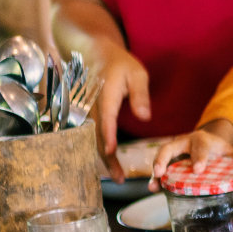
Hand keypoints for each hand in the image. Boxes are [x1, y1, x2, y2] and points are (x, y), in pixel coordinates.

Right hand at [92, 40, 150, 170]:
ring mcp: (87, 112)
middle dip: (107, 158)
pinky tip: (109, 162)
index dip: (108, 136)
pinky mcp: (87, 115)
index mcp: (105, 95)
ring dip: (103, 158)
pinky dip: (100, 149)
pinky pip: (91, 135)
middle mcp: (92, 106)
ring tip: (117, 177)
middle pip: (97, 136)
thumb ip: (140, 95)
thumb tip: (145, 117)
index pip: (106, 119)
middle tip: (119, 178)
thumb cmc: (120, 63)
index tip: (112, 152)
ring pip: (93, 139)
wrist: (94, 53)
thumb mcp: (137, 74)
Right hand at [150, 125, 232, 184]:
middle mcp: (183, 143)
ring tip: (154, 185)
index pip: (200, 147)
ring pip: (160, 158)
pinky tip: (154, 188)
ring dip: (156, 171)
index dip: (199, 158)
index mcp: (201, 140)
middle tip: (160, 172)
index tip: (198, 170)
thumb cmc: (217, 149)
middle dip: (164, 159)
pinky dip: (156, 178)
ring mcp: (173, 152)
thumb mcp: (228, 151)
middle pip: (170, 148)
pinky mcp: (168, 162)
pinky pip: (160, 169)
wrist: (205, 142)